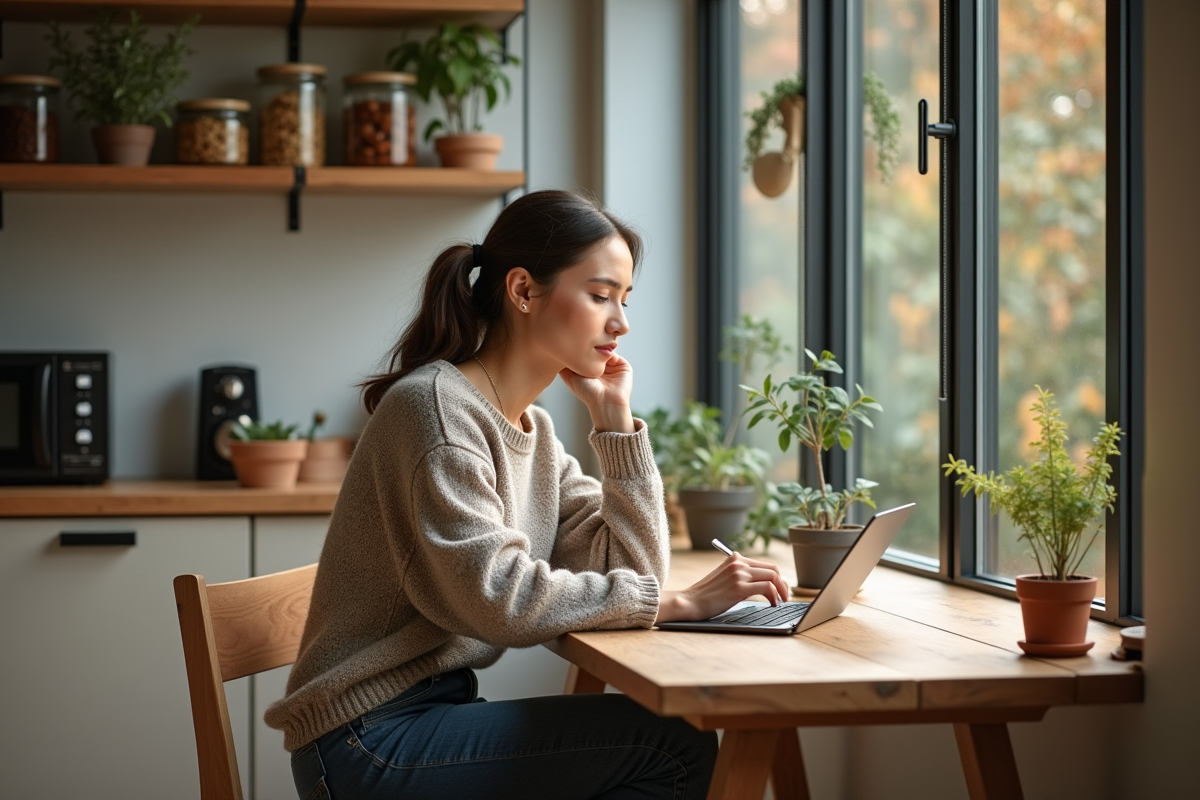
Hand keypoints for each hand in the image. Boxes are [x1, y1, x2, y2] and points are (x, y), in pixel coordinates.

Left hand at [559, 352, 633, 432]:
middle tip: (584, 343)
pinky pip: (615, 354)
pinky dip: (608, 353)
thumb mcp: (570, 376)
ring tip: (593, 350)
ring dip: (600, 348)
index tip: (573, 344)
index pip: (585, 354)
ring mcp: (613, 367)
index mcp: (590, 371)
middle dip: (590, 346)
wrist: (605, 402)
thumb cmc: (587, 392)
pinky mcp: (624, 367)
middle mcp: (601, 369)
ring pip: (606, 351)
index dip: (579, 348)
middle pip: (596, 350)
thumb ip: (565, 364)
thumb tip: (559, 351)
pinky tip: (602, 356)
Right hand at [654, 552, 790, 623]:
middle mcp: (738, 563)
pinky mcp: (739, 587)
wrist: (689, 601)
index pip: (765, 564)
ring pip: (772, 577)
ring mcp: (739, 574)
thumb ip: (739, 575)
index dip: (777, 577)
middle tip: (784, 596)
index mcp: (734, 558)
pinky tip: (772, 604)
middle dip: (783, 583)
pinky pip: (767, 588)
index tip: (780, 589)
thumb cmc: (705, 594)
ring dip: (781, 590)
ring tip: (780, 602)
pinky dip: (774, 596)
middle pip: (773, 569)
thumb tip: (762, 583)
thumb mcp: (723, 577)